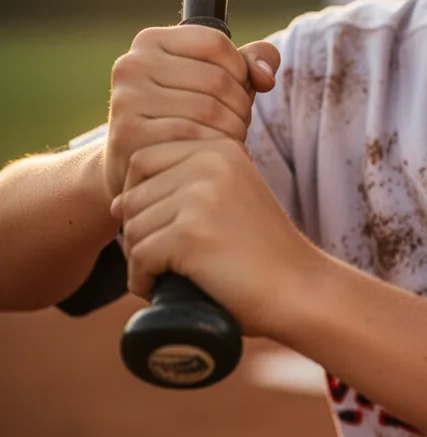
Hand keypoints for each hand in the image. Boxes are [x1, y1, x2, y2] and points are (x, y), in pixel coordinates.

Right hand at [102, 25, 280, 200]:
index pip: (216, 43)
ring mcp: (127, 99)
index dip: (240, 69)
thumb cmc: (188, 113)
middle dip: (241, 105)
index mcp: (151, 40)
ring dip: (233, 129)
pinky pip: (192, 136)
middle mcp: (132, 64)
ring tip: (231, 138)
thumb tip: (264, 78)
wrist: (139, 162)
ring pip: (209, 110)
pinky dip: (214, 147)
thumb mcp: (220, 79)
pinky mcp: (128, 133)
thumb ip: (253, 61)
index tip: (238, 89)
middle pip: (216, 79)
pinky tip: (214, 153)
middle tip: (240, 122)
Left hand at [110, 137, 323, 337]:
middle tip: (168, 260)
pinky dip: (144, 281)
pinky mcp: (190, 233)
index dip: (139, 198)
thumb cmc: (263, 253)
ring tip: (173, 275)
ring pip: (131, 229)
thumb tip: (116, 203)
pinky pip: (139, 258)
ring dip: (142, 260)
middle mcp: (210, 161)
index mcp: (220, 147)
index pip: (142, 159)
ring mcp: (200, 195)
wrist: (301, 289)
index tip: (163, 228)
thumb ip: (188, 184)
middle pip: (131, 196)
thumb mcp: (232, 196)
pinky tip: (168, 289)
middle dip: (139, 232)